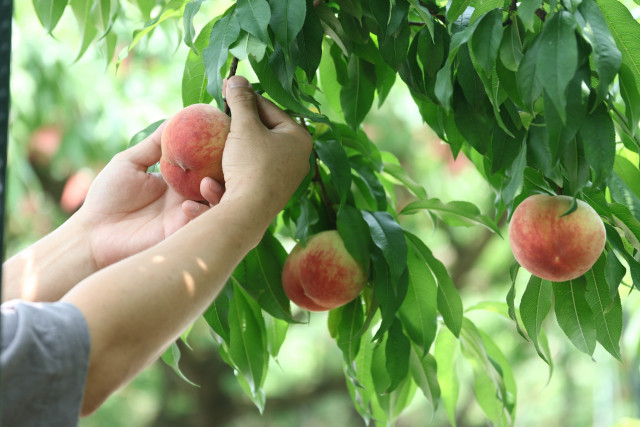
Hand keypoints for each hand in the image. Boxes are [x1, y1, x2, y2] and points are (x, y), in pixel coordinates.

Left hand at [76, 124, 223, 268]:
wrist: (92, 234)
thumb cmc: (107, 197)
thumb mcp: (130, 162)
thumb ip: (153, 144)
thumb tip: (175, 117)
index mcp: (178, 179)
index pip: (206, 162)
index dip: (218, 151)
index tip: (226, 135)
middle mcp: (187, 196)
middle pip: (218, 182)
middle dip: (227, 172)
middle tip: (228, 160)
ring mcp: (186, 216)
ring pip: (217, 204)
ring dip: (217, 192)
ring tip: (206, 183)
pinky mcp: (180, 234)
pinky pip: (201, 223)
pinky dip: (200, 213)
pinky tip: (186, 206)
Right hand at [184, 76, 312, 226]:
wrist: (249, 213)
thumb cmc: (251, 165)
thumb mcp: (244, 127)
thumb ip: (240, 101)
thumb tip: (237, 78)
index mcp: (299, 137)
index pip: (270, 108)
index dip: (245, 98)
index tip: (225, 91)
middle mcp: (298, 158)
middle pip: (263, 131)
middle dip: (239, 125)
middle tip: (219, 117)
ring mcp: (287, 179)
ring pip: (256, 153)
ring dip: (234, 148)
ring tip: (218, 141)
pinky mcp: (272, 195)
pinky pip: (251, 174)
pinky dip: (236, 169)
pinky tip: (219, 169)